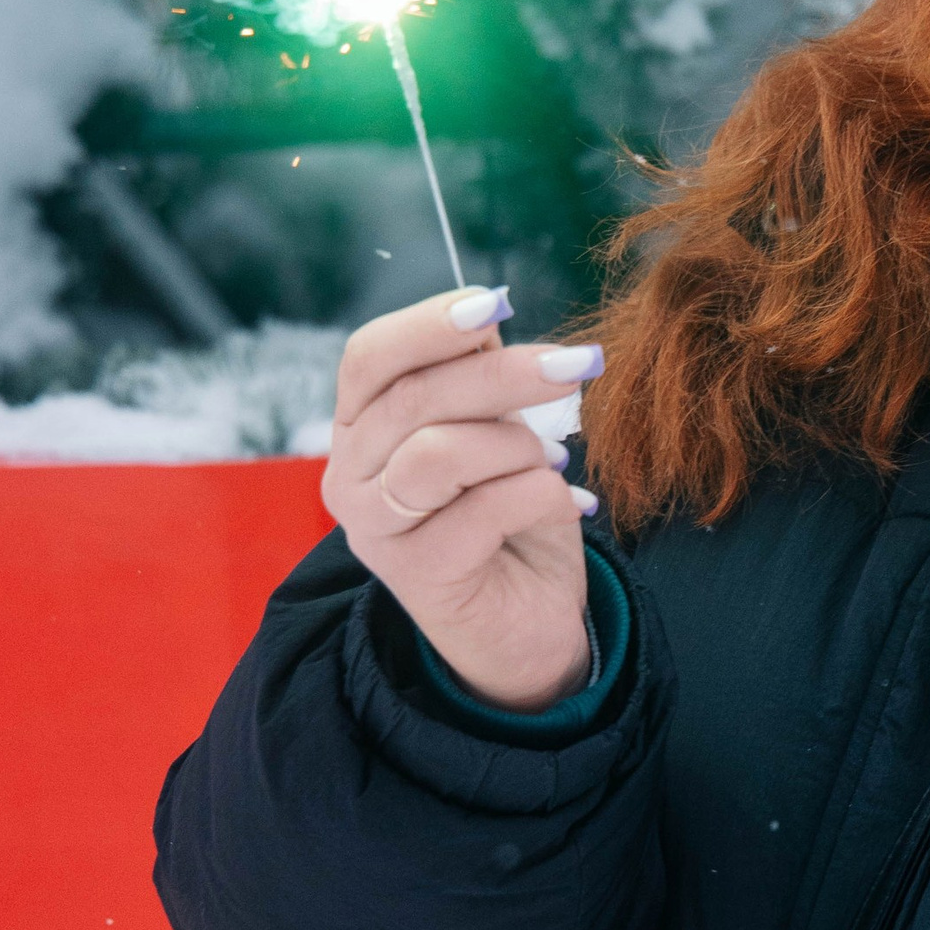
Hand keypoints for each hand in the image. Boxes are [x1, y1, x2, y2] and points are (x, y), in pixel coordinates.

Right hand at [322, 286, 604, 711]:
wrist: (530, 625)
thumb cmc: (512, 519)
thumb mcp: (499, 433)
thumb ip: (479, 382)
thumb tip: (490, 313)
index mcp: (362, 428)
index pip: (369, 358)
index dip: (428, 324)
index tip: (497, 303)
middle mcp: (349, 476)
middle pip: (413, 397)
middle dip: (506, 374)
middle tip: (580, 363)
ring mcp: (374, 529)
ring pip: (439, 452)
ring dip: (516, 444)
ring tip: (554, 459)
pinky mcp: (413, 574)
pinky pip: (483, 509)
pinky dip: (539, 494)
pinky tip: (567, 502)